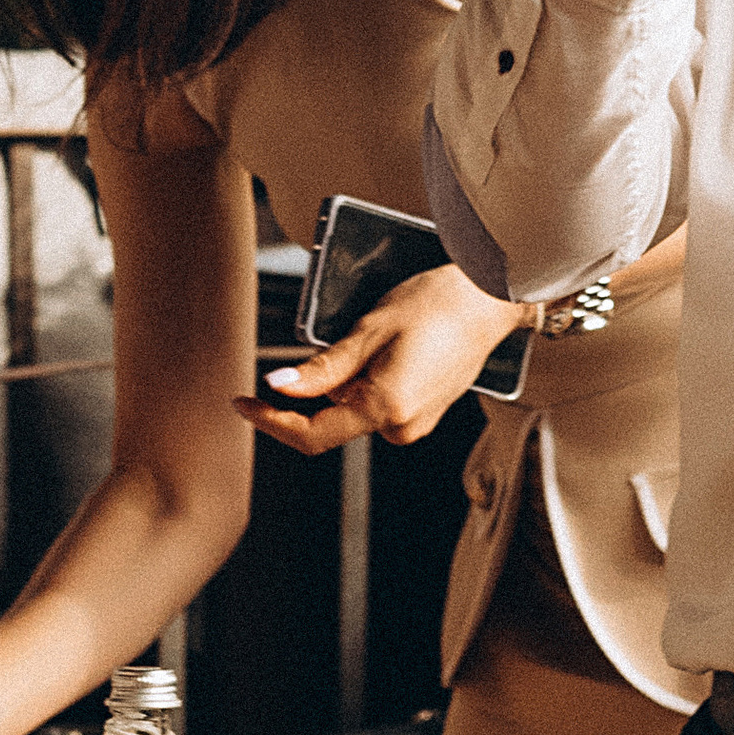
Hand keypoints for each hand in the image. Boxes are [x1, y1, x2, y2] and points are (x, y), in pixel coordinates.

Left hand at [241, 262, 524, 453]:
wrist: (490, 300)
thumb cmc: (437, 304)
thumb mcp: (369, 330)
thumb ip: (322, 368)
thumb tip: (278, 386)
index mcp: (385, 407)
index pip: (311, 434)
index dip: (271, 420)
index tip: (243, 402)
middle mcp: (402, 426)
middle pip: (334, 419)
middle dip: (319, 388)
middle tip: (333, 341)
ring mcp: (418, 422)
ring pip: (357, 408)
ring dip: (348, 381)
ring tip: (378, 335)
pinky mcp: (426, 411)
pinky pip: (380, 403)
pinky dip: (370, 381)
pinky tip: (391, 346)